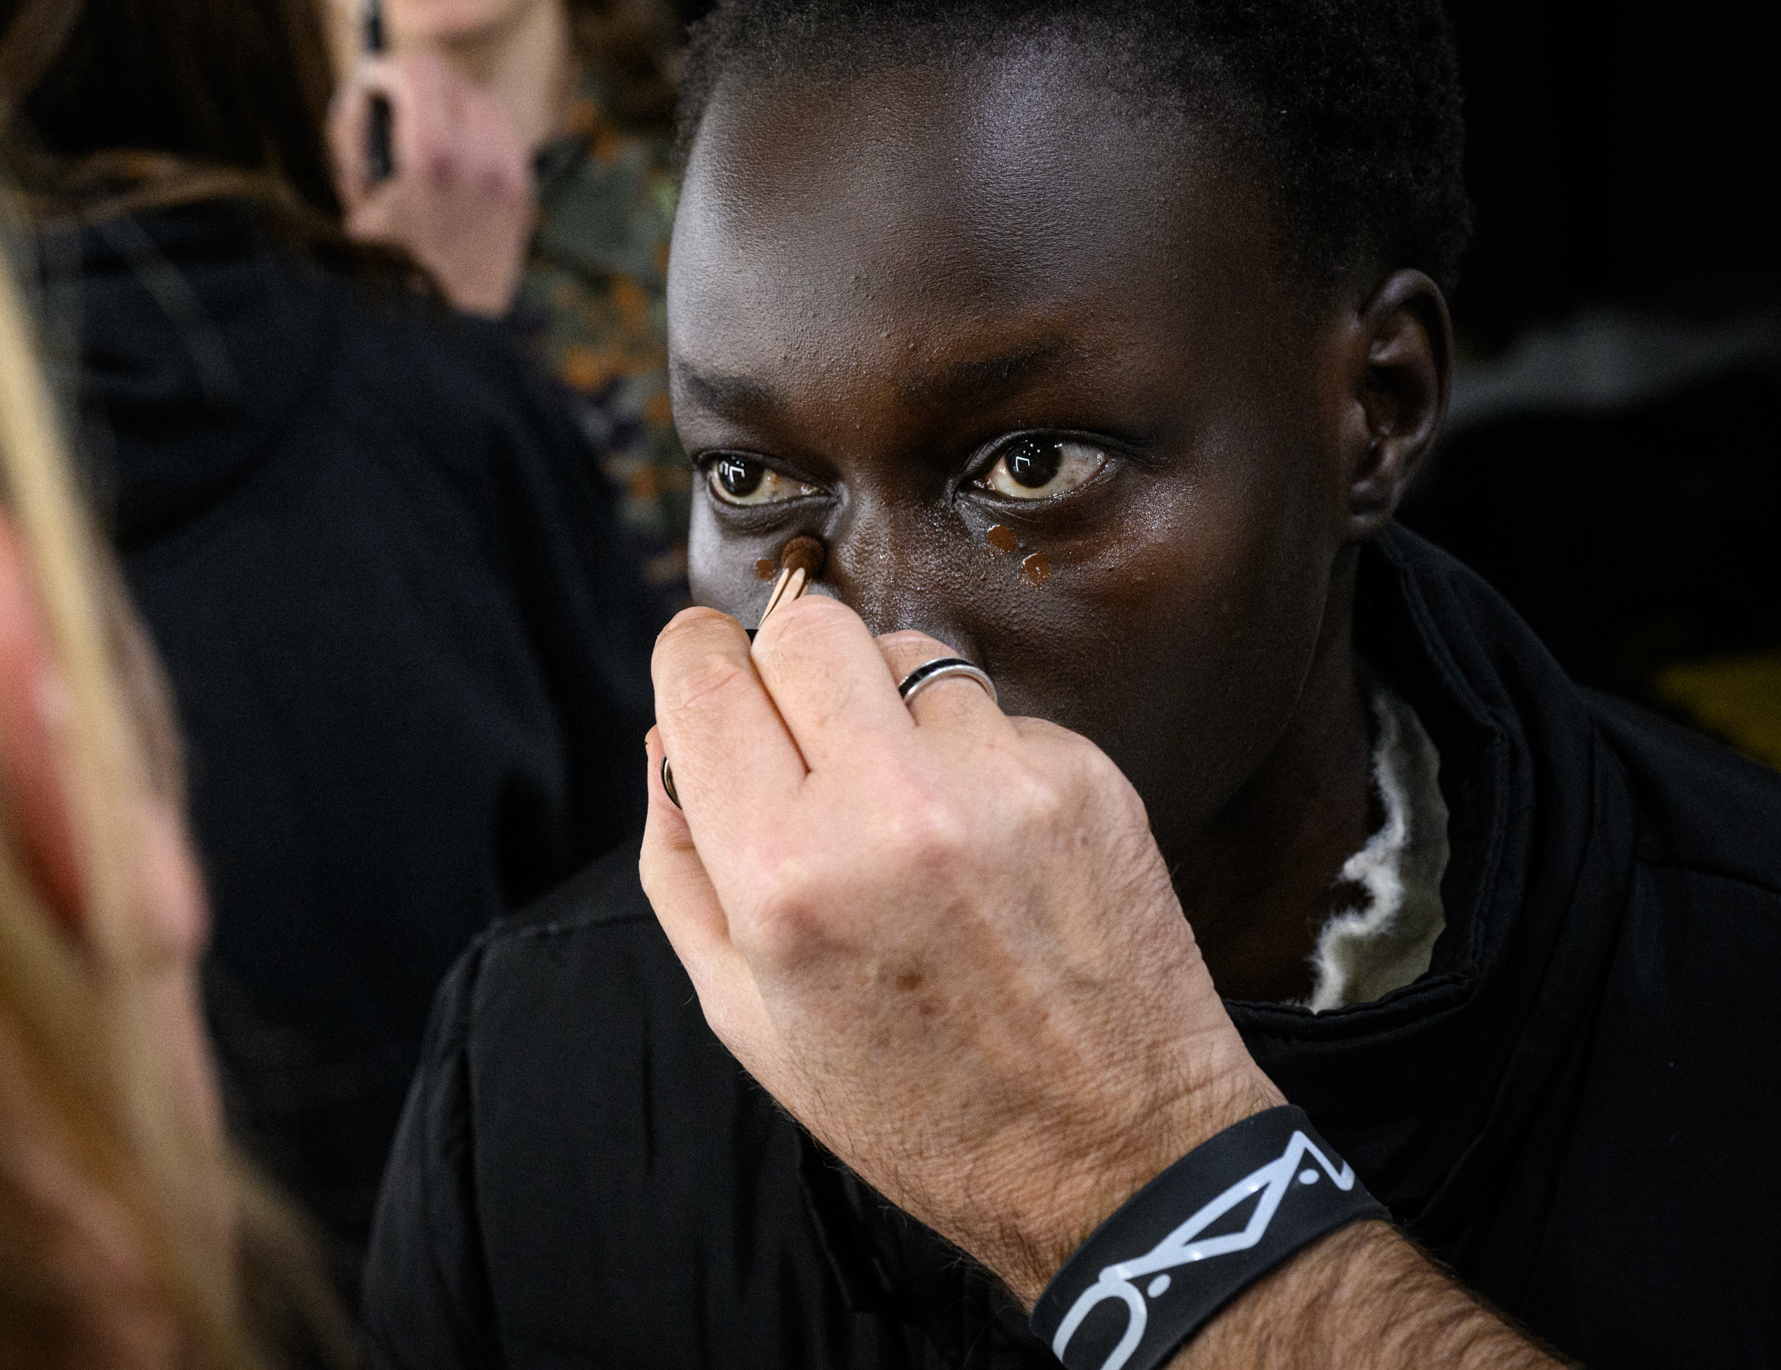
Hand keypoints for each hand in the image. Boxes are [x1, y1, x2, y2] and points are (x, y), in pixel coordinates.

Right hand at [329, 52, 533, 316]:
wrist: (441, 333)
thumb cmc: (385, 270)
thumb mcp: (354, 198)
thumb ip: (357, 132)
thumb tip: (368, 86)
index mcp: (433, 157)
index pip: (419, 71)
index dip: (387, 71)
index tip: (372, 82)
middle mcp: (480, 161)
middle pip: (453, 81)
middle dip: (418, 90)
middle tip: (392, 110)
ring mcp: (509, 178)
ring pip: (483, 104)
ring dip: (452, 110)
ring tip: (424, 140)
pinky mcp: (524, 194)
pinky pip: (504, 138)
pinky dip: (478, 138)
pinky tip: (455, 166)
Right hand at [640, 598, 1281, 1299]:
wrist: (1115, 1156)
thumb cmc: (914, 1105)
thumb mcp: (744, 1012)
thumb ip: (681, 859)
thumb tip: (667, 731)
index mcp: (784, 876)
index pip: (703, 672)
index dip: (693, 661)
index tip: (707, 677)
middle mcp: (892, 810)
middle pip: (805, 626)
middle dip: (784, 665)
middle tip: (801, 739)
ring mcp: (1000, 784)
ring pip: (905, 651)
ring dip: (885, 705)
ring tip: (904, 803)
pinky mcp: (1085, 777)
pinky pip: (992, 711)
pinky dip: (973, 754)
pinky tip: (985, 843)